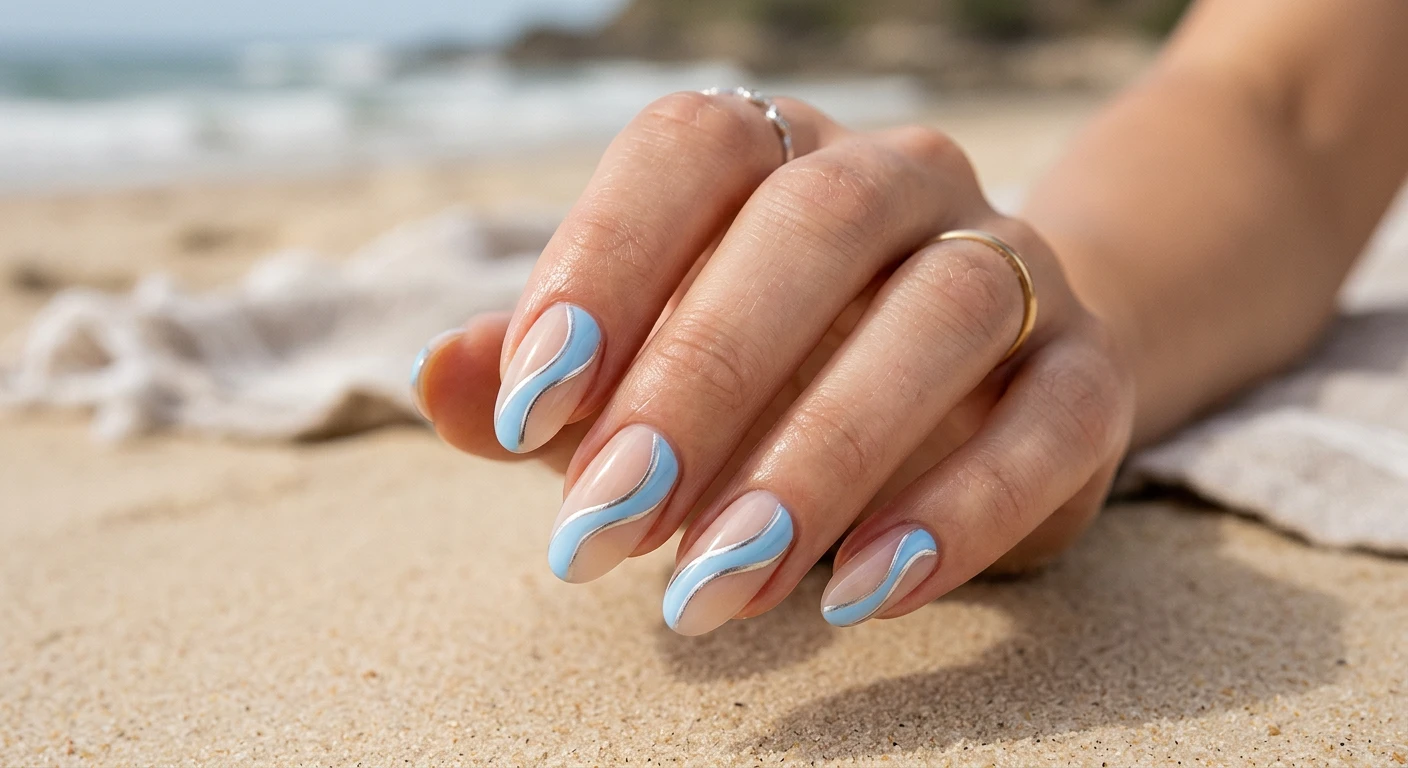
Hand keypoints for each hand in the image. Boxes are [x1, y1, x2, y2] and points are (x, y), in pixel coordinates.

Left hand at [413, 90, 1134, 634]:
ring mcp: (1012, 264)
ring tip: (718, 587)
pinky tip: (862, 592)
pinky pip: (1049, 422)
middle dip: (699, 381)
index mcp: (779, 152)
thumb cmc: (772, 375)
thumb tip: (436, 380)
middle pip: (814, 227)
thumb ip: (544, 378)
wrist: (979, 383)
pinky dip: (960, 509)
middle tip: (606, 530)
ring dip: (819, 457)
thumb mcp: (642, 373)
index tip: (529, 410)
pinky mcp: (1086, 373)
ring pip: (940, 312)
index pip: (693, 149)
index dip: (605, 263)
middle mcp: (901, 180)